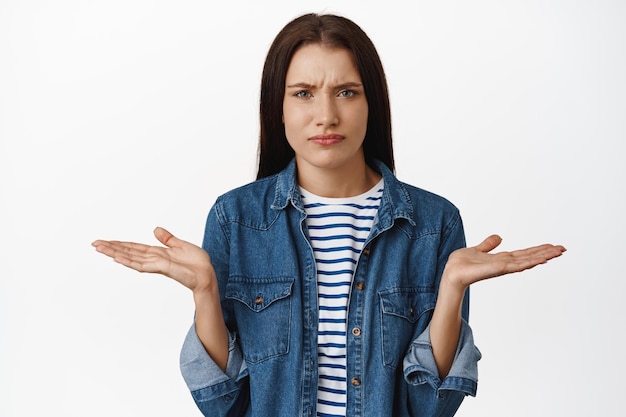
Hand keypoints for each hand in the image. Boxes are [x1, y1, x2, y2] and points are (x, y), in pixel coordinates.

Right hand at [92, 227, 215, 292]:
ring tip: (100, 248)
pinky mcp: (161, 267)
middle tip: (94, 244)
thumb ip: (167, 238)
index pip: (134, 247)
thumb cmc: (197, 263)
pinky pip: (142, 264)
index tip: (105, 241)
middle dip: (111, 248)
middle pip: (128, 252)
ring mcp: (155, 264)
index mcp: (157, 253)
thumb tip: (155, 229)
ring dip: (115, 253)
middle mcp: (153, 259)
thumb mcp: (180, 245)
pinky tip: (117, 258)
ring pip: (130, 258)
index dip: (120, 244)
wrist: (206, 274)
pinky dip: (129, 261)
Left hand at [442, 234, 565, 289]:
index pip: (524, 254)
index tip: (552, 246)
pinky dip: (528, 262)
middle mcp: (504, 264)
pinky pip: (515, 265)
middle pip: (529, 257)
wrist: (451, 273)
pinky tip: (539, 259)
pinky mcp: (496, 269)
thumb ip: (488, 245)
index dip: (538, 250)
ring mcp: (502, 268)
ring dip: (542, 256)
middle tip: (563, 249)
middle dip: (545, 253)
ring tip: (557, 252)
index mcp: (501, 259)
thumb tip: (499, 237)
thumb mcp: (477, 249)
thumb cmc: (461, 264)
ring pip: (526, 261)